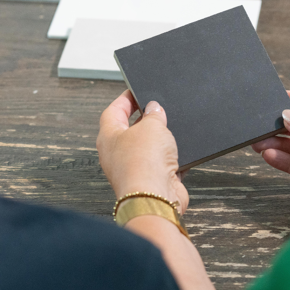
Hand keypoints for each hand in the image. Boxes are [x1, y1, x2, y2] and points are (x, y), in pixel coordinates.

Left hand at [97, 91, 188, 212]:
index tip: (136, 90)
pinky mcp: (151, 182)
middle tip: (158, 108)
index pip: (113, 111)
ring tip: (171, 130)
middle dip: (145, 119)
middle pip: (130, 130)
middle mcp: (117, 154)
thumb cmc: (144, 163)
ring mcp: (134, 169)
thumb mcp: (152, 126)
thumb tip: (154, 109)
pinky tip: (181, 153)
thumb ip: (153, 114)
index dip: (126, 99)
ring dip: (160, 140)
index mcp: (109, 136)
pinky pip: (162, 166)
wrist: (155, 198)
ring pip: (148, 149)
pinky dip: (172, 160)